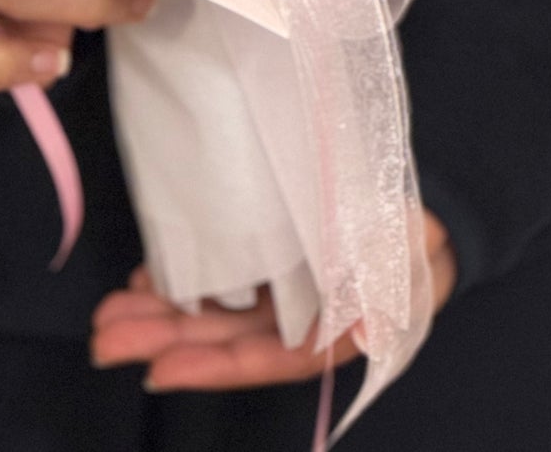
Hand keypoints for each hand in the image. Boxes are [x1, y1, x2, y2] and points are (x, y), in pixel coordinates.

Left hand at [89, 212, 455, 390]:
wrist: (445, 182)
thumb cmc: (425, 218)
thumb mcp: (408, 251)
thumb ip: (380, 285)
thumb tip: (355, 326)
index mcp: (343, 327)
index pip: (272, 356)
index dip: (215, 366)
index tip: (158, 369)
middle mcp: (310, 316)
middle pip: (231, 338)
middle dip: (167, 339)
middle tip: (104, 337)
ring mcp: (291, 284)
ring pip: (220, 308)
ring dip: (165, 311)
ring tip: (109, 312)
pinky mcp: (278, 249)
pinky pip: (228, 273)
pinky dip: (188, 276)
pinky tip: (147, 276)